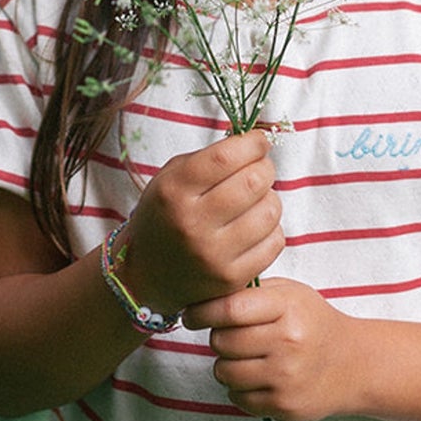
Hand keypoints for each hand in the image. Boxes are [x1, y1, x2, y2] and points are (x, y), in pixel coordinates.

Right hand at [118, 130, 283, 314]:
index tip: (259, 142)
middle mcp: (192, 224)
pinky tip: (254, 228)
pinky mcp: (232, 278)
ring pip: (270, 211)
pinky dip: (271, 229)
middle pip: (253, 182)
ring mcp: (213, 255)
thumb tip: (256, 142)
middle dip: (264, 169)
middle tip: (258, 171)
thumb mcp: (171, 178)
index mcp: (174, 192)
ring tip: (255, 202)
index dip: (253, 144)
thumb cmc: (166, 216)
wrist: (145, 275)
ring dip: (269, 200)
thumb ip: (210, 158)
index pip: (226, 158)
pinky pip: (275, 241)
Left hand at [186, 278, 354, 420]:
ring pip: (223, 371)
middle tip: (233, 336)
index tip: (192, 315)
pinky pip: (237, 397)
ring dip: (227, 365)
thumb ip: (251, 292)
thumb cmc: (313, 323)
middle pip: (221, 341)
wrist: (353, 365)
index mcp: (287, 308)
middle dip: (219, 338)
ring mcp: (286, 376)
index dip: (201, 312)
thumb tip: (204, 296)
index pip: (229, 309)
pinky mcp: (283, 404)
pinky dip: (240, 388)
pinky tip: (259, 377)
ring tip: (246, 357)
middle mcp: (288, 342)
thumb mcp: (290, 293)